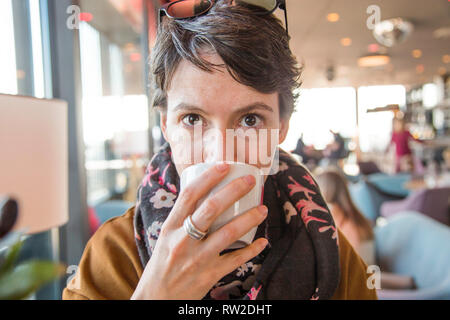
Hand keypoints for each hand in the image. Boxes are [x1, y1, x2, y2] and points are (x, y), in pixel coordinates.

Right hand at [131, 163, 267, 299]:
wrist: (157, 298)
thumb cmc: (162, 264)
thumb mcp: (166, 237)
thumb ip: (182, 219)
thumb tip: (204, 196)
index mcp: (171, 226)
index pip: (190, 194)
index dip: (209, 177)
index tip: (225, 165)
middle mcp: (183, 240)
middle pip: (212, 208)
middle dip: (234, 190)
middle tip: (251, 180)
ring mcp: (197, 258)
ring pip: (229, 232)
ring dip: (250, 218)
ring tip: (263, 209)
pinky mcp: (209, 274)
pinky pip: (236, 259)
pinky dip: (253, 250)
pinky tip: (263, 242)